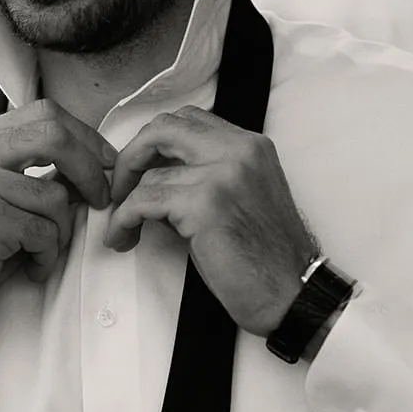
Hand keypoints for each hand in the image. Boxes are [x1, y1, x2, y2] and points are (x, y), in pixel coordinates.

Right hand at [0, 99, 114, 333]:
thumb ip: (37, 172)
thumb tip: (94, 164)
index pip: (44, 114)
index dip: (85, 136)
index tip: (105, 162)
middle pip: (54, 135)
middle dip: (90, 169)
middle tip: (101, 197)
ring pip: (55, 196)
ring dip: (61, 232)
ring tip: (42, 250)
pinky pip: (44, 231)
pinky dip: (47, 255)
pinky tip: (31, 266)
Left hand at [105, 107, 316, 335]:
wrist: (292, 291)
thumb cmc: (265, 256)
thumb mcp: (240, 197)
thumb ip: (205, 175)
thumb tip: (151, 176)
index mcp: (250, 146)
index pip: (188, 120)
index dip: (155, 142)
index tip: (141, 169)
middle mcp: (239, 151)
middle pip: (163, 128)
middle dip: (131, 156)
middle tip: (120, 187)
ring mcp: (222, 174)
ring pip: (149, 174)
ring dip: (125, 203)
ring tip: (125, 227)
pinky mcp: (205, 205)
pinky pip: (143, 202)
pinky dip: (124, 220)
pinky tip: (123, 236)